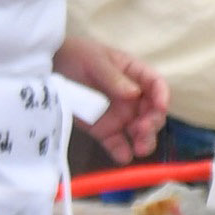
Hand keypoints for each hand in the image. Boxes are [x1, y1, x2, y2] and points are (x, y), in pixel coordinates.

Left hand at [56, 39, 169, 163]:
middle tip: (142, 129)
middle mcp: (133, 98)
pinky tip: (123, 158)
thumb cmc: (79, 56)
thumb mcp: (96, 61)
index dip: (162, 96)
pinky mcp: (104, 130)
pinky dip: (121, 153)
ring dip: (144, 141)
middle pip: (152, 113)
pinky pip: (116, 144)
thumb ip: (114, 78)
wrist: (52, 67)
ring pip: (139, 132)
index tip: (160, 107)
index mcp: (135, 76)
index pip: (156, 85)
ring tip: (139, 148)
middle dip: (152, 123)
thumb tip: (134, 94)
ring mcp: (120, 116)